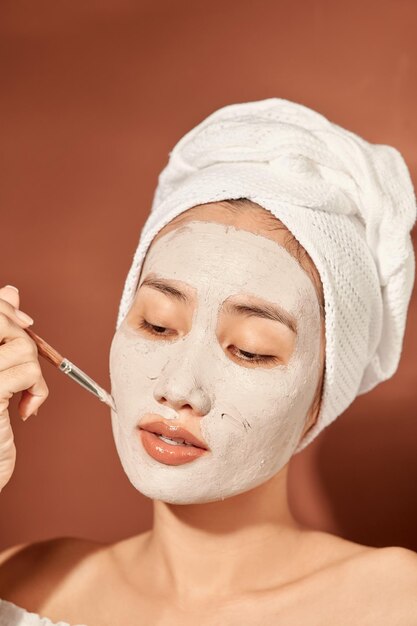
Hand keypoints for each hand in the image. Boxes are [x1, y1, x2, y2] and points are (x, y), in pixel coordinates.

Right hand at [0, 285, 48, 491]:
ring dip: (33, 371)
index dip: (5, 307)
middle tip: (23, 369)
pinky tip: (26, 411)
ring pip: (22, 345)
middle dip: (22, 337)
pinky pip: (28, 371)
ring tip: (24, 394)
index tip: (24, 322)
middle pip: (1, 320)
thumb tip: (11, 291)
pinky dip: (38, 390)